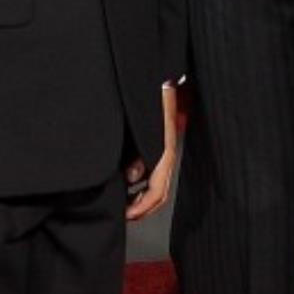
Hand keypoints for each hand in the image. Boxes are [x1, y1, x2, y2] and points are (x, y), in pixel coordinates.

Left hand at [127, 85, 180, 219]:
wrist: (161, 78)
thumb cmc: (151, 98)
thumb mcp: (142, 127)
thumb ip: (138, 154)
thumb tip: (132, 178)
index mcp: (164, 152)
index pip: (157, 191)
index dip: (142, 207)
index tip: (127, 214)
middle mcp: (166, 154)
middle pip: (160, 193)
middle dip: (143, 207)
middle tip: (126, 214)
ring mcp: (164, 149)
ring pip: (158, 184)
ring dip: (143, 196)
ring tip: (126, 202)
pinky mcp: (159, 144)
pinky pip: (154, 170)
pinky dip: (142, 182)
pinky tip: (129, 181)